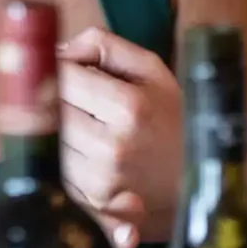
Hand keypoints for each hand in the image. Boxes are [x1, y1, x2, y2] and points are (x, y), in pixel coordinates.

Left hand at [58, 26, 184, 244]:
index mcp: (129, 107)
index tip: (73, 71)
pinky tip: (92, 153)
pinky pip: (57, 167)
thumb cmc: (172, 119)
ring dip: (59, 130)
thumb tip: (55, 49)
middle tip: (83, 101)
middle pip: (50, 110)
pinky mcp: (91, 202)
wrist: (197, 181)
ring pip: (49, 139)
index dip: (61, 69)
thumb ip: (103, 45)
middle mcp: (111, 147)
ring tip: (93, 128)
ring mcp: (100, 180)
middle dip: (59, 100)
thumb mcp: (151, 70)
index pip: (63, 77)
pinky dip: (66, 157)